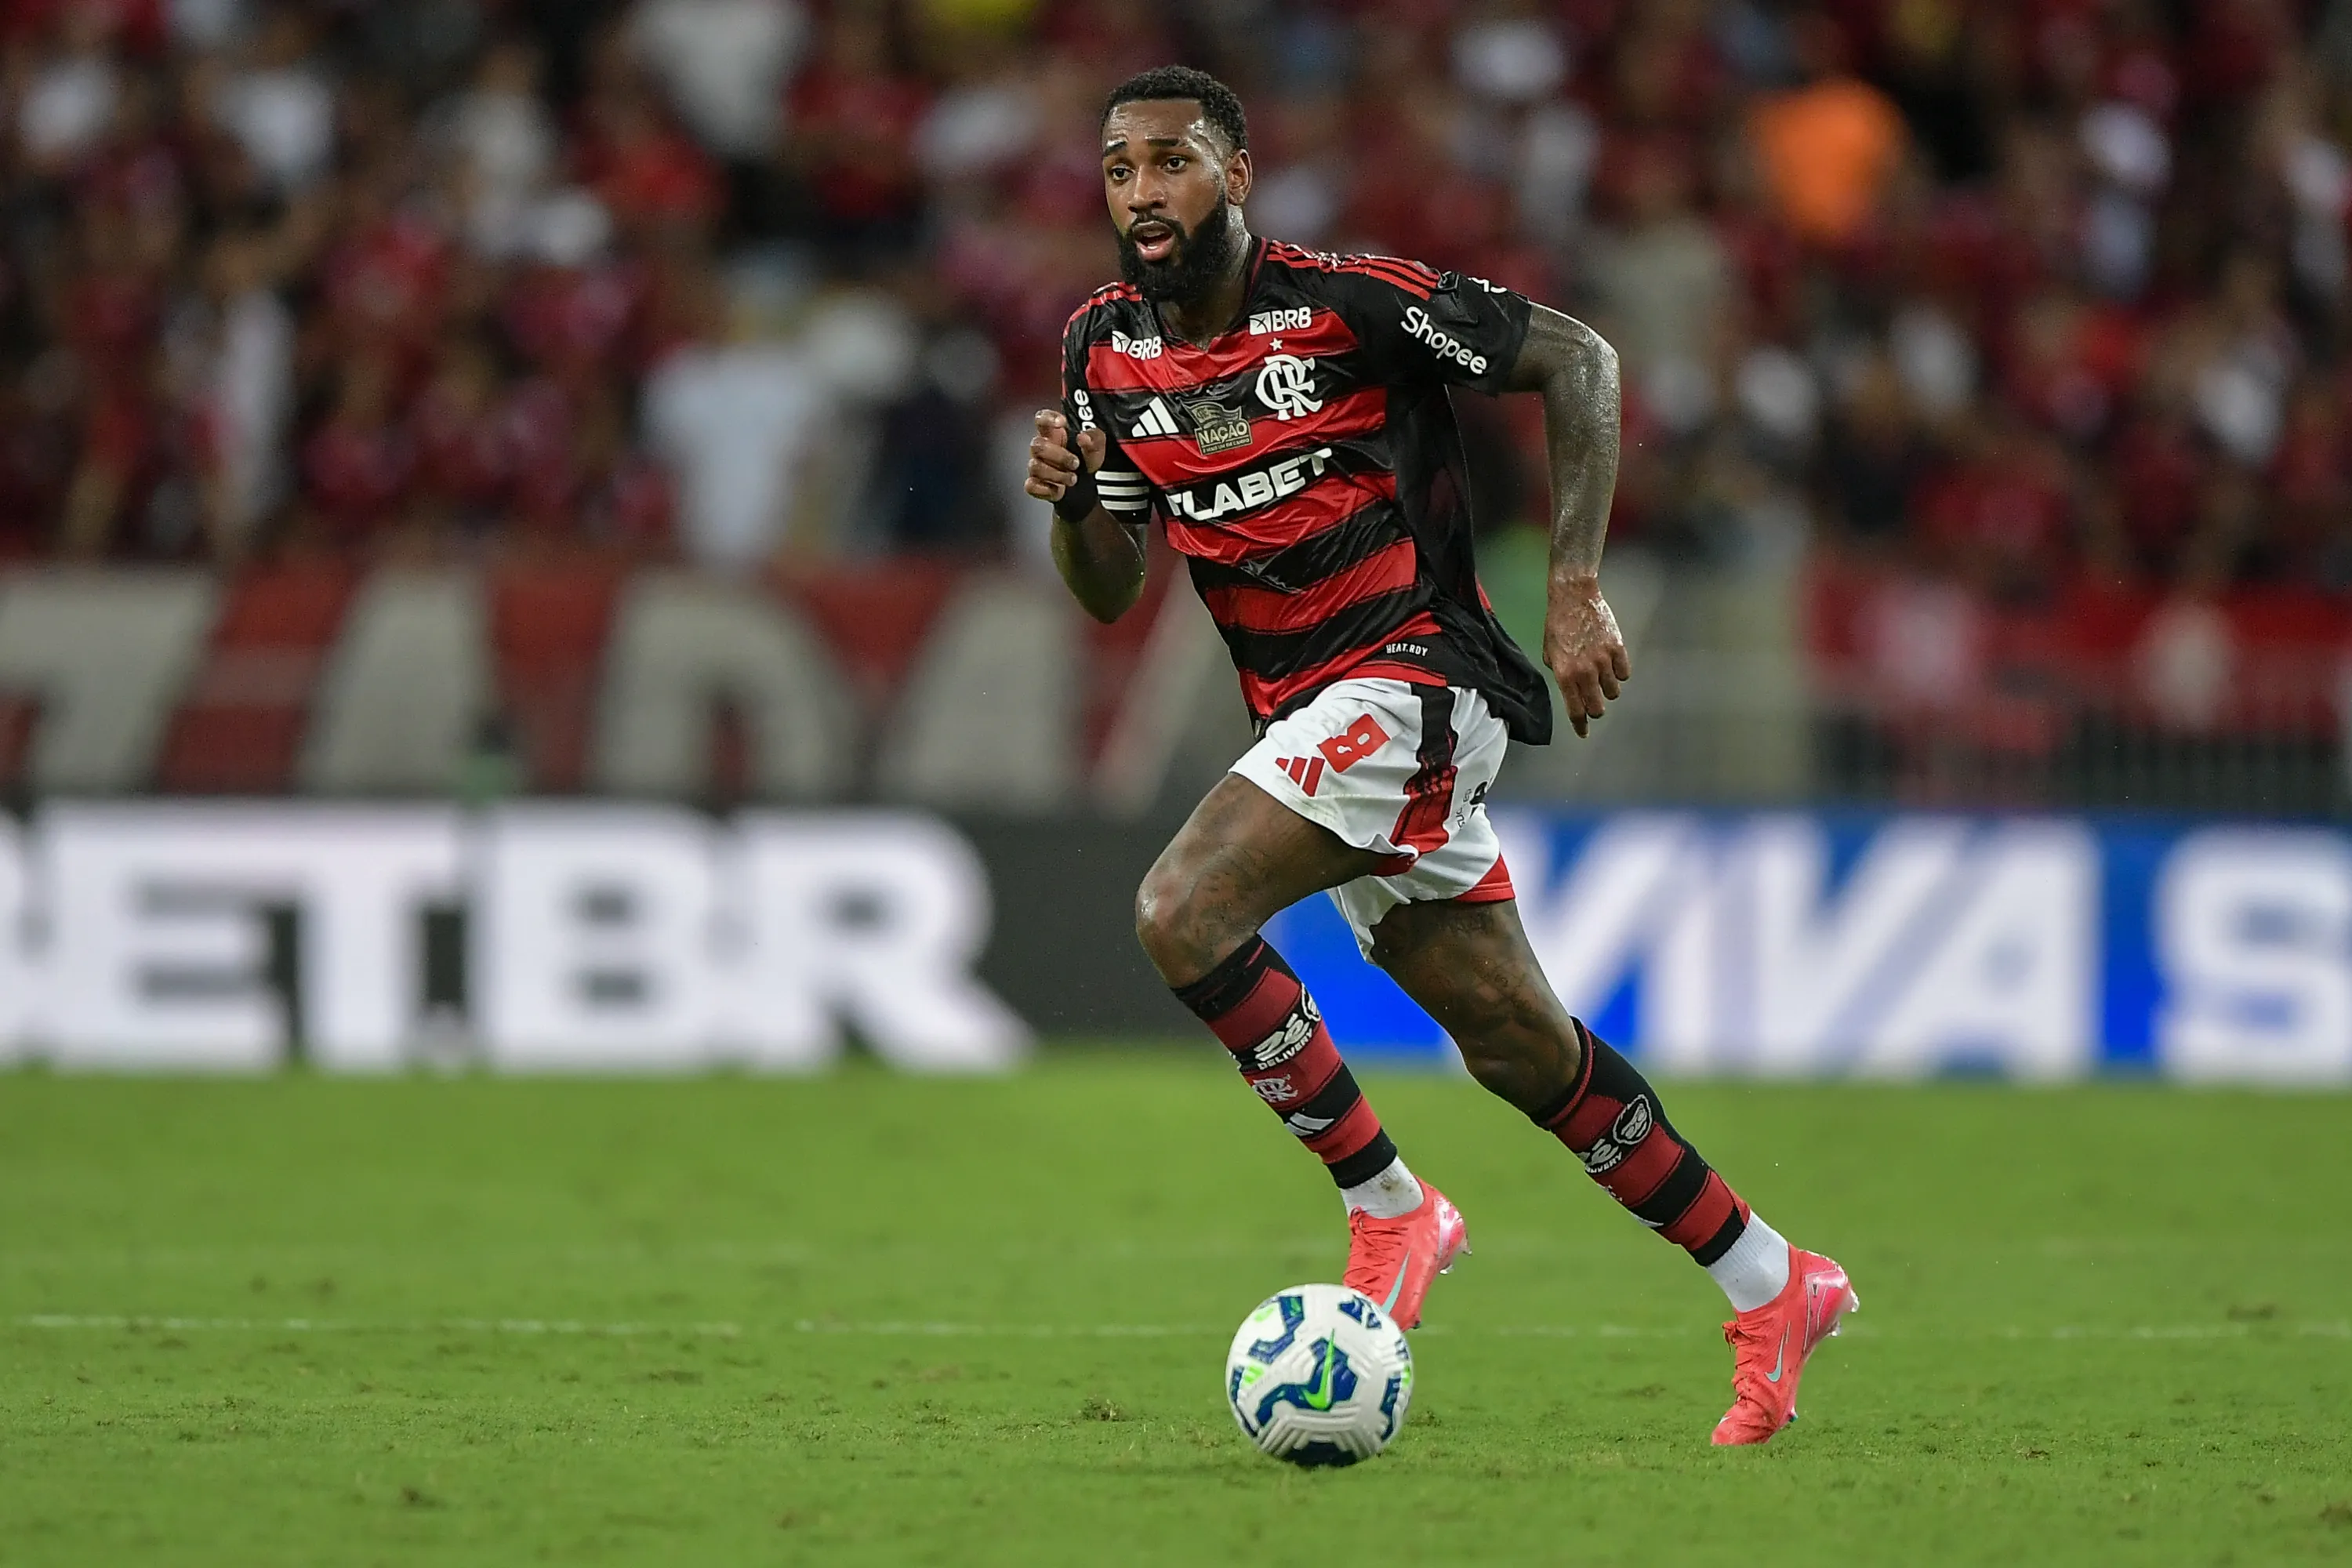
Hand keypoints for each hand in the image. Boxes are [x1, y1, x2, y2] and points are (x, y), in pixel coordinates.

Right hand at [1024, 409, 1106, 504]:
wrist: (1086, 489)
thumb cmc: (1085, 463)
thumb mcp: (1096, 448)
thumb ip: (1094, 438)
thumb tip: (1084, 437)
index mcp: (1054, 434)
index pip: (1041, 419)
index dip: (1048, 418)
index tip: (1062, 423)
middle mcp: (1042, 448)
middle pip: (1037, 445)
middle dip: (1059, 456)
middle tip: (1076, 463)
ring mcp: (1036, 466)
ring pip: (1035, 467)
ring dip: (1057, 475)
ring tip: (1073, 479)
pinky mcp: (1034, 484)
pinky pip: (1032, 486)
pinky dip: (1047, 489)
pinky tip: (1059, 489)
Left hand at [1543, 576, 1629, 737]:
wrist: (1573, 596)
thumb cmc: (1557, 624)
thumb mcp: (1550, 653)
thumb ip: (1560, 674)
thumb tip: (1571, 690)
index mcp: (1565, 674)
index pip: (1575, 710)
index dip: (1580, 726)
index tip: (1584, 733)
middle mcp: (1585, 671)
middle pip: (1598, 707)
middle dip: (1595, 709)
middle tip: (1593, 702)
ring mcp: (1604, 660)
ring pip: (1613, 691)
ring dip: (1607, 689)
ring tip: (1600, 677)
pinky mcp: (1618, 648)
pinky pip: (1624, 673)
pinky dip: (1619, 673)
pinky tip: (1611, 664)